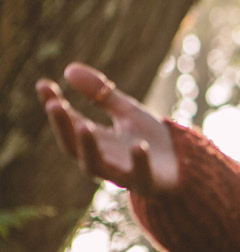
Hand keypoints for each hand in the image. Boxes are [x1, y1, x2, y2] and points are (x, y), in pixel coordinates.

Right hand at [37, 63, 178, 192]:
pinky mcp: (148, 182)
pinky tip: (139, 145)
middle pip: (73, 146)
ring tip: (83, 126)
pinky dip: (139, 161)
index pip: (69, 122)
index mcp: (98, 140)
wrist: (185, 167)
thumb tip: (68, 69)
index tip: (43, 84)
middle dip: (63, 126)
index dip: (55, 106)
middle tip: (54, 105)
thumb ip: (101, 95)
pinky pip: (141, 174)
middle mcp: (104, 158)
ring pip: (96, 165)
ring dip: (88, 147)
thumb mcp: (127, 112)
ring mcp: (124, 173)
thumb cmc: (151, 140)